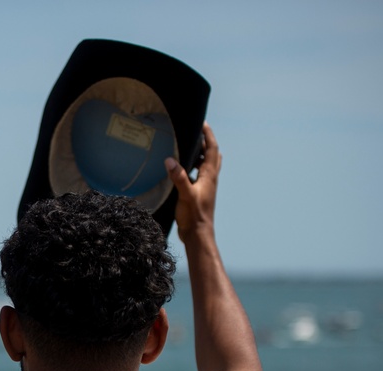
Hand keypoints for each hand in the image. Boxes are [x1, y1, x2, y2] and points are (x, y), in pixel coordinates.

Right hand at [164, 122, 221, 241]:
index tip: (202, 123)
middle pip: (212, 155)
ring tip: (189, 148)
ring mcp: (206, 186)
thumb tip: (170, 160)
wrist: (198, 234)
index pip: (212, 149)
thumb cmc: (194, 215)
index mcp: (209, 176)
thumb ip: (179, 177)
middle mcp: (210, 179)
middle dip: (206, 142)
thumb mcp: (185, 195)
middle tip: (196, 133)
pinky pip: (200, 175)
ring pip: (208, 165)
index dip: (208, 135)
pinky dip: (195, 167)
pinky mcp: (200, 193)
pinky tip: (184, 170)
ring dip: (201, 155)